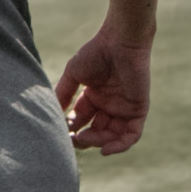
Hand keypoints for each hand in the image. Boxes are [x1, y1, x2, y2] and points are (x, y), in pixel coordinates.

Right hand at [56, 24, 152, 155]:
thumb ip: (63, 94)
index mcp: (94, 97)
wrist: (119, 41)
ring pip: (112, 136)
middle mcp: (109, 105)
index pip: (81, 121)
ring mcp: (124, 108)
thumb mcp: (74, 75)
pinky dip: (120, 145)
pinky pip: (131, 135)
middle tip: (72, 139)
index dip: (71, 128)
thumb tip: (52, 115)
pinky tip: (104, 150)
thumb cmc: (96, 52)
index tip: (61, 130)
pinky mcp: (138, 110)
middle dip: (84, 139)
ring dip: (98, 142)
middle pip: (96, 132)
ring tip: (84, 139)